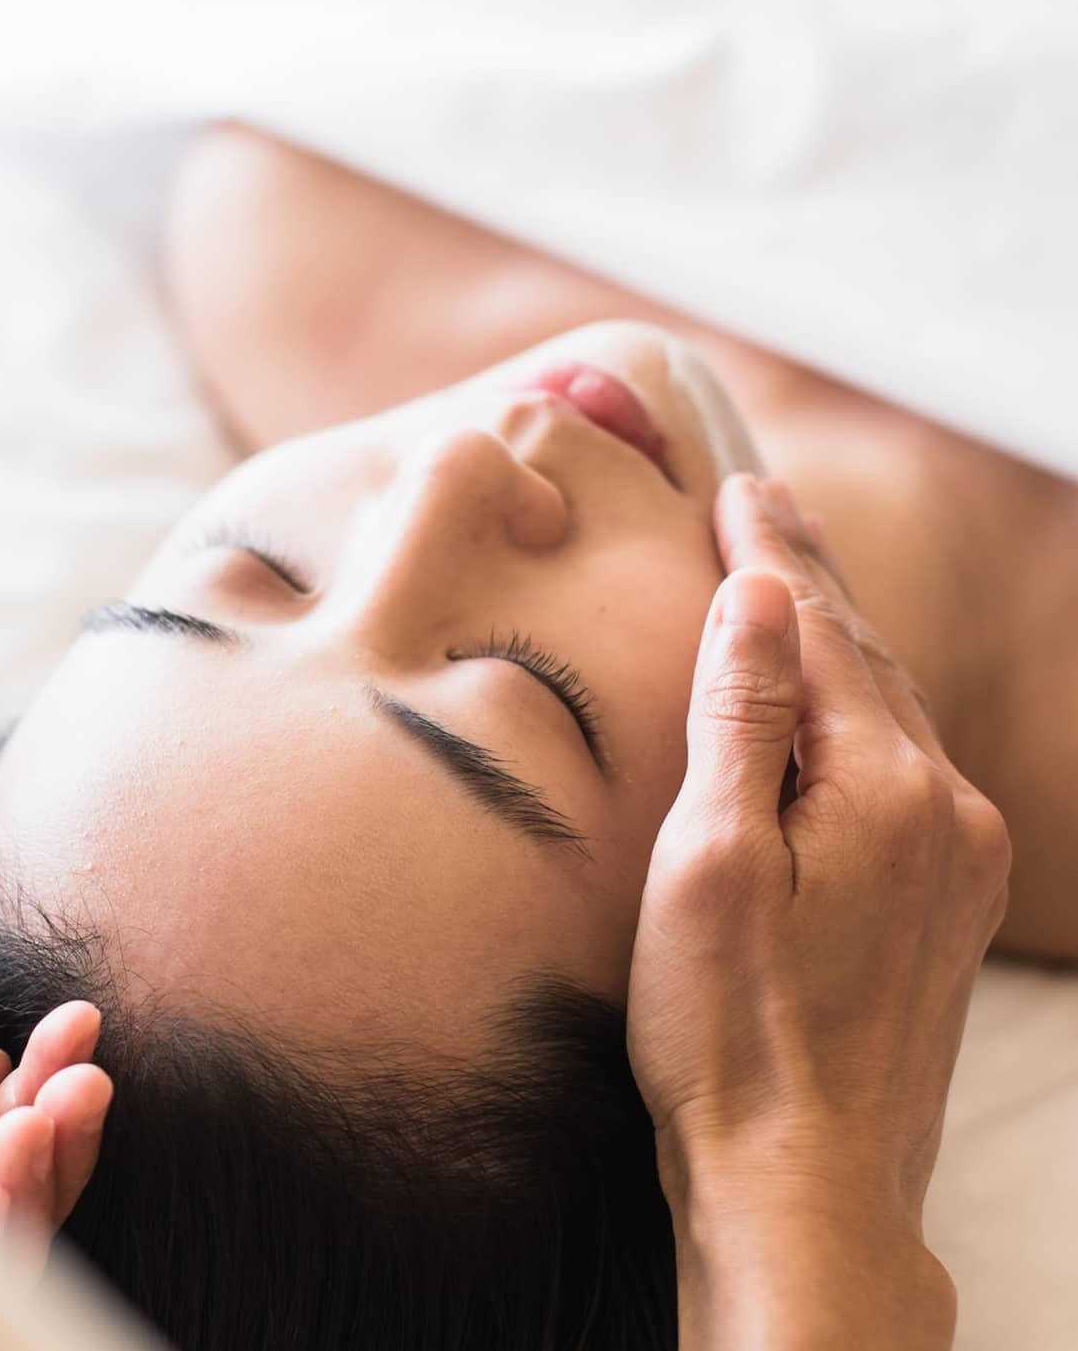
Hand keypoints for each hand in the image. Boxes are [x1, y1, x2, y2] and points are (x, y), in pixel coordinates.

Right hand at [627, 474, 1008, 1346]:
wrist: (807, 1185)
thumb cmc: (730, 1032)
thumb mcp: (711, 862)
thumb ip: (743, 718)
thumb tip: (761, 595)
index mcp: (887, 788)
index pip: (820, 629)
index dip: (770, 552)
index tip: (735, 485)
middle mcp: (948, 810)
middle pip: (869, 656)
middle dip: (807, 576)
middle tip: (760, 500)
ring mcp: (960, 858)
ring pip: (892, 709)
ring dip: (835, 639)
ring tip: (789, 579)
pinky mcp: (949, 898)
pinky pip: (903, 764)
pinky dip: (857, 707)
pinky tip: (830, 698)